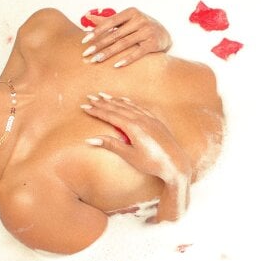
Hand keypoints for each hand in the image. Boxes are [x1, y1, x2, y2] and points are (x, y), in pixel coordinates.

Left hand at [81, 7, 171, 67]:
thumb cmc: (141, 27)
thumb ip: (109, 20)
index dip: (97, 31)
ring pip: (124, 44)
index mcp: (131, 12)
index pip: (110, 22)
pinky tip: (116, 65)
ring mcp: (148, 31)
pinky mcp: (154, 43)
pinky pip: (138, 53)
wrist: (164, 35)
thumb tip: (88, 16)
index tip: (84, 41)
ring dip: (109, 53)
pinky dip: (127, 59)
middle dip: (99, 44)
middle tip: (86, 54)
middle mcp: (140, 20)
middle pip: (115, 34)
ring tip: (97, 60)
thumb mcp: (127, 21)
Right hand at [82, 94, 190, 220]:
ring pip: (129, 106)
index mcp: (134, 127)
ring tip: (103, 96)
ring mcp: (151, 119)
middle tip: (90, 97)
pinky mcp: (157, 121)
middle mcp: (142, 120)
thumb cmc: (152, 163)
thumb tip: (90, 140)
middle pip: (118, 108)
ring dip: (115, 101)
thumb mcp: (129, 155)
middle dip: (103, 103)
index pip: (111, 115)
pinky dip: (130, 103)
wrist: (176, 164)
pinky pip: (140, 108)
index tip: (84, 106)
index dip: (97, 111)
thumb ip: (111, 145)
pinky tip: (125, 101)